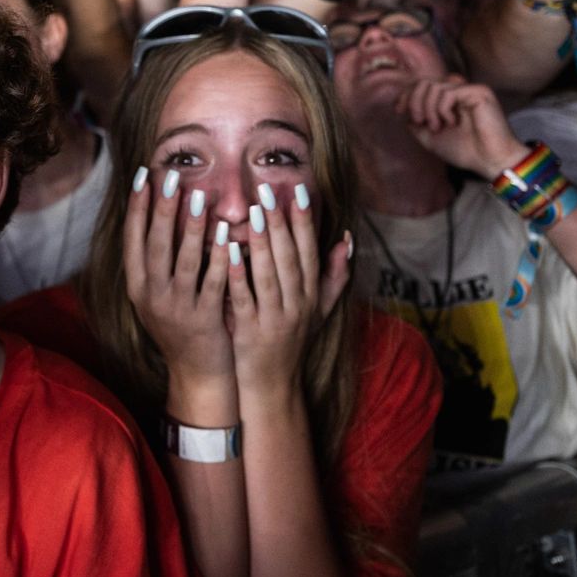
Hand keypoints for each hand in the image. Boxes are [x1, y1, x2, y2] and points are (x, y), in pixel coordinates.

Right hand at [122, 168, 232, 382]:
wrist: (197, 374)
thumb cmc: (180, 327)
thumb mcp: (156, 296)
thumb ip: (154, 262)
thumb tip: (156, 213)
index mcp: (137, 286)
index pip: (132, 238)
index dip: (137, 206)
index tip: (143, 176)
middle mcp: (151, 296)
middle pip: (155, 244)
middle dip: (162, 208)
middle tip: (171, 176)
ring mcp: (176, 308)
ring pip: (182, 260)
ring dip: (190, 227)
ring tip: (199, 196)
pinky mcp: (203, 319)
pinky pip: (212, 282)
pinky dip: (218, 256)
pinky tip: (226, 233)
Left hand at [229, 182, 351, 394]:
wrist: (275, 387)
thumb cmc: (294, 342)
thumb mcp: (321, 310)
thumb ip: (335, 276)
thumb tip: (347, 239)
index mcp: (312, 295)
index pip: (309, 251)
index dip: (304, 220)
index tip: (297, 189)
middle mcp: (298, 305)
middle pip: (290, 257)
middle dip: (281, 222)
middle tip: (268, 189)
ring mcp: (276, 319)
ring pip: (270, 275)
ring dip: (262, 243)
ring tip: (253, 213)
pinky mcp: (252, 333)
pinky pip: (245, 300)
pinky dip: (238, 276)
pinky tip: (228, 253)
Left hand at [394, 75, 526, 178]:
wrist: (489, 161)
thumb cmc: (464, 150)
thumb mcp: (429, 137)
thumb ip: (415, 122)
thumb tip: (403, 108)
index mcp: (447, 100)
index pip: (420, 85)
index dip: (405, 95)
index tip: (399, 111)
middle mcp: (458, 91)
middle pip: (424, 81)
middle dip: (414, 101)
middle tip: (419, 122)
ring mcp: (469, 90)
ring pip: (434, 86)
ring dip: (428, 108)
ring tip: (437, 127)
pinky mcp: (479, 92)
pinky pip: (449, 92)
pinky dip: (442, 109)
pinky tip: (452, 123)